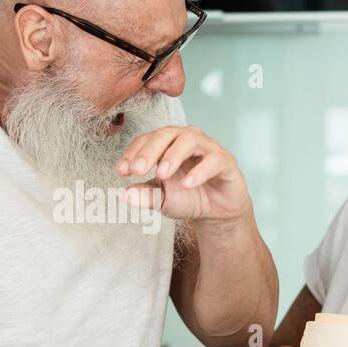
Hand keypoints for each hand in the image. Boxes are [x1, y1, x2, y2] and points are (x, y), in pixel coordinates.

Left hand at [116, 125, 250, 222]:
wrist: (217, 213)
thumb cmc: (188, 198)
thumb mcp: (162, 200)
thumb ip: (146, 196)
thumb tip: (127, 195)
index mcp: (167, 145)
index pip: (147, 139)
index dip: (133, 153)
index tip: (121, 170)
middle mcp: (187, 140)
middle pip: (167, 133)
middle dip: (150, 151)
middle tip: (138, 170)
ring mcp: (208, 148)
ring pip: (190, 139)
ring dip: (173, 156)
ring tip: (161, 175)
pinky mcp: (226, 161)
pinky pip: (213, 160)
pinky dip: (199, 171)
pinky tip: (188, 183)